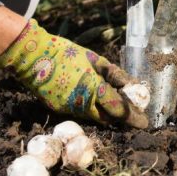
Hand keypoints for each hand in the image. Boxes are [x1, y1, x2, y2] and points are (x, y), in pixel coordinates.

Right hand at [0, 20, 147, 128]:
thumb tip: (134, 86)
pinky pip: (79, 113)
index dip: (133, 117)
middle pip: (107, 119)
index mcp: (93, 89)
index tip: (144, 122)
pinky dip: (88, 108)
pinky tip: (88, 97)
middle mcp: (81, 104)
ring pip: (92, 117)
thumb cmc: (68, 53)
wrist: (33, 57)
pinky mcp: (58, 110)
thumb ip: (116, 76)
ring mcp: (68, 109)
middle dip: (118, 118)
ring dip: (103, 113)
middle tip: (128, 112)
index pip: (118, 109)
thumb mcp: (96, 60)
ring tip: (108, 102)